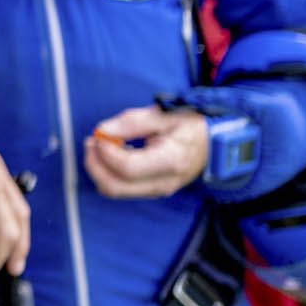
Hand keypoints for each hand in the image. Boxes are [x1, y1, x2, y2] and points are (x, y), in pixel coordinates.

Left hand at [84, 105, 208, 198]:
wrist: (213, 143)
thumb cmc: (190, 125)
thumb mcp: (164, 115)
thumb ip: (132, 122)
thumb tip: (103, 130)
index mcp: (170, 161)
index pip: (126, 168)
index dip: (105, 151)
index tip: (100, 133)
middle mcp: (163, 183)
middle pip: (114, 187)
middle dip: (94, 164)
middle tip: (92, 140)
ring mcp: (158, 190)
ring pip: (114, 190)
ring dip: (99, 168)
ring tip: (99, 144)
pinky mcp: (152, 190)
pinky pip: (122, 188)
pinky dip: (108, 172)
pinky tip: (113, 152)